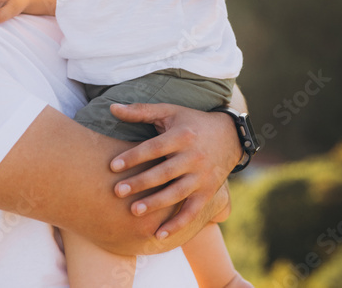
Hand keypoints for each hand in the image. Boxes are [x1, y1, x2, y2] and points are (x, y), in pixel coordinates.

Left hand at [107, 103, 241, 239]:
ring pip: (176, 193)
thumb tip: (112, 107)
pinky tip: (159, 234)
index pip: (154, 148)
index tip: (113, 166)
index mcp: (182, 136)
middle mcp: (193, 157)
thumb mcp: (169, 111)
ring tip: (134, 211)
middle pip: (164, 173)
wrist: (230, 135)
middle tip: (117, 191)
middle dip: (140, 183)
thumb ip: (141, 111)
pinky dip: (178, 224)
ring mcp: (202, 176)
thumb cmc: (191, 122)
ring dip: (155, 203)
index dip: (133, 157)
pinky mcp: (208, 191)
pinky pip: (192, 211)